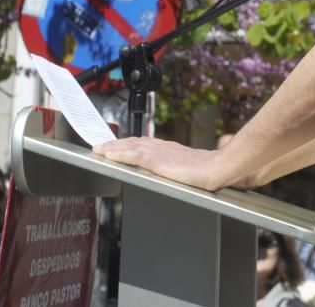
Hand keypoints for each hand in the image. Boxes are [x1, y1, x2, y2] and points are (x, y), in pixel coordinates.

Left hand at [93, 137, 225, 191]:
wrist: (215, 168)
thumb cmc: (208, 171)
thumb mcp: (189, 167)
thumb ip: (180, 167)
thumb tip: (181, 172)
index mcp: (169, 149)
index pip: (143, 143)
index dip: (128, 143)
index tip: (117, 144)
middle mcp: (161, 147)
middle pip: (133, 142)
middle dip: (116, 142)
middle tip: (100, 145)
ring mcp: (157, 152)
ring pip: (129, 146)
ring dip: (112, 146)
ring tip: (99, 149)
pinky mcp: (155, 159)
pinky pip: (131, 154)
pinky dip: (118, 153)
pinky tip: (107, 154)